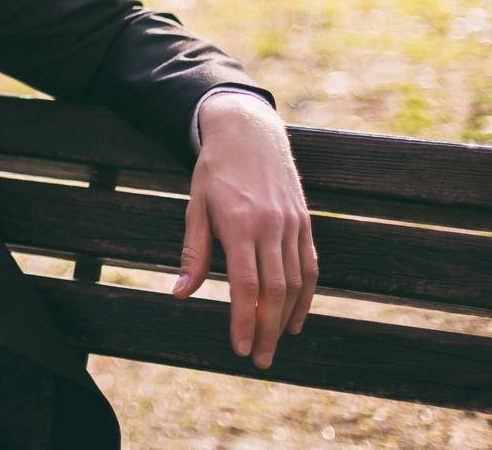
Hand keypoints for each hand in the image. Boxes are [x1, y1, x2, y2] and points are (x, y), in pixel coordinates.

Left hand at [171, 93, 318, 369]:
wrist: (249, 132)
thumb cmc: (215, 170)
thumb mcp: (195, 205)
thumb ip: (194, 251)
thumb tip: (180, 293)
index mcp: (239, 223)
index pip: (245, 284)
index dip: (243, 319)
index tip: (240, 348)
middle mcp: (271, 226)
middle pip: (274, 291)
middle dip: (267, 330)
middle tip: (260, 360)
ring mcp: (292, 224)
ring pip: (296, 283)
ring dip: (287, 319)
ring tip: (274, 345)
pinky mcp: (305, 222)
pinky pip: (310, 267)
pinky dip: (306, 297)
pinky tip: (296, 318)